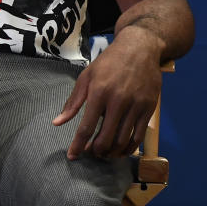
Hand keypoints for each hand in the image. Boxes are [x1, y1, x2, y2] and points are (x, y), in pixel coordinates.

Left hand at [53, 28, 161, 159]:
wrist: (139, 49)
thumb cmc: (108, 63)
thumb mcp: (86, 77)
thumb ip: (73, 102)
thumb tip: (57, 122)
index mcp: (99, 93)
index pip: (86, 126)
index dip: (78, 145)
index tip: (72, 156)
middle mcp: (118, 101)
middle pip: (106, 138)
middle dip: (96, 151)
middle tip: (90, 153)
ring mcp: (136, 106)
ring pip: (123, 140)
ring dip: (112, 152)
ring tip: (104, 153)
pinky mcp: (149, 109)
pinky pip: (139, 136)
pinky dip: (129, 148)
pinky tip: (121, 150)